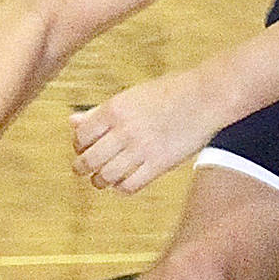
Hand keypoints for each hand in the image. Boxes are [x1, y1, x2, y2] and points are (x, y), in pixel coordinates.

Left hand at [70, 74, 213, 193]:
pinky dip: (122, 187)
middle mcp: (124, 130)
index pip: (80, 136)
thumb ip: (100, 111)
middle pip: (88, 160)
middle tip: (83, 169)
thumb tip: (72, 122)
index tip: (83, 148)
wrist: (206, 96)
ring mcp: (142, 149)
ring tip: (102, 179)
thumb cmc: (171, 91)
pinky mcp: (159, 164)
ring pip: (106, 176)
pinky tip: (124, 182)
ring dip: (99, 181)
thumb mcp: (130, 96)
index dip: (78, 145)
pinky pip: (130, 185)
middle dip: (82, 167)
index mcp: (114, 109)